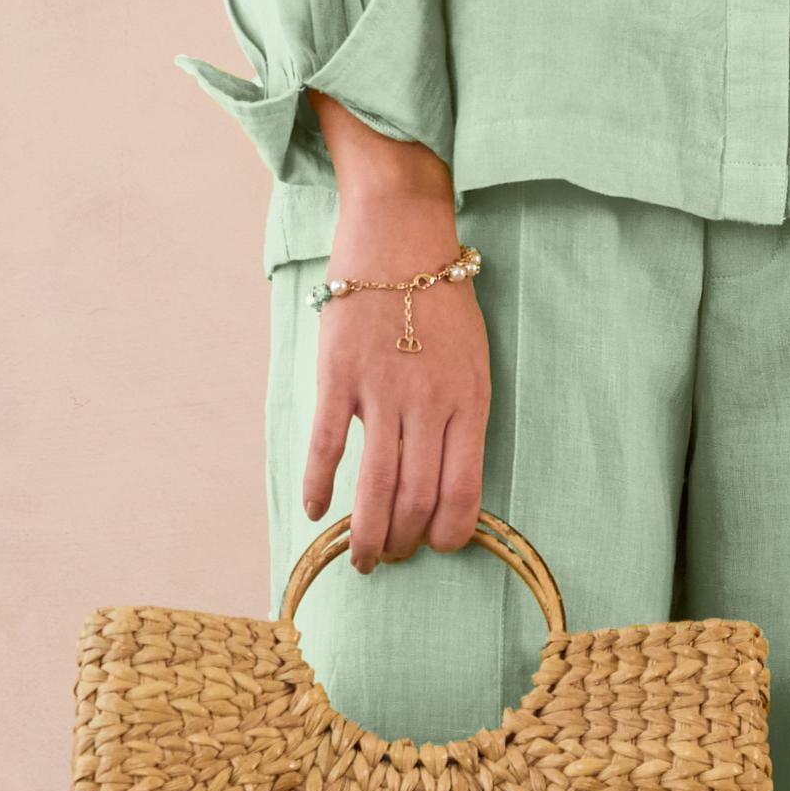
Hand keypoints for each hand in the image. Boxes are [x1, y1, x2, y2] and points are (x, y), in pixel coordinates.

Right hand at [303, 98, 490, 563]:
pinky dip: (318, 486)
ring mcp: (382, 392)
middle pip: (416, 500)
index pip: (464, 494)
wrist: (401, 232)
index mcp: (471, 402)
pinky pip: (326, 447)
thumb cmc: (440, 296)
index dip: (448, 534)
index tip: (435, 547)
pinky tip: (315, 510)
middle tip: (391, 557)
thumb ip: (462, 413)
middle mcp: (430, 404)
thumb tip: (450, 476)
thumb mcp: (474, 356)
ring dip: (366, 535)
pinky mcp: (338, 377)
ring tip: (360, 559)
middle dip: (403, 543)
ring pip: (375, 487)